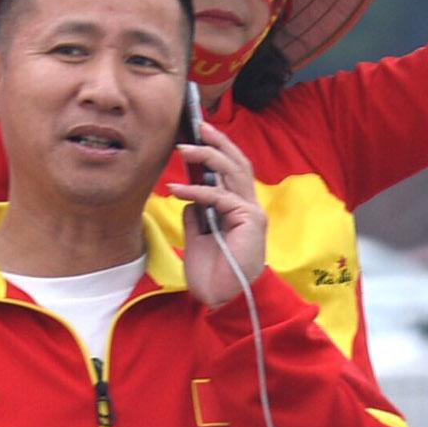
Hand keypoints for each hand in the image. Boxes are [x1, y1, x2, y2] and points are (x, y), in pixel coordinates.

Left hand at [168, 119, 268, 310]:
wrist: (225, 300)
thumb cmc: (214, 274)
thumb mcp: (199, 238)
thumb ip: (198, 215)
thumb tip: (189, 196)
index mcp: (239, 209)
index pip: (232, 171)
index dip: (219, 150)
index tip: (198, 134)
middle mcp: (249, 207)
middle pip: (237, 163)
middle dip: (217, 142)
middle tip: (197, 126)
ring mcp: (251, 212)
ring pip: (232, 172)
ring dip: (207, 156)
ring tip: (183, 148)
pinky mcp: (249, 220)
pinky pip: (219, 197)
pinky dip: (196, 191)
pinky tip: (176, 189)